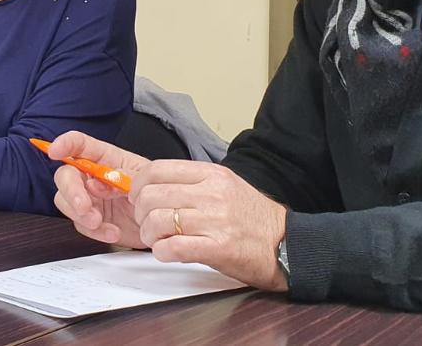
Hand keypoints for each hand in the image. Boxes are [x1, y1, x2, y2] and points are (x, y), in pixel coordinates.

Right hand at [49, 131, 150, 247]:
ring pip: (64, 200)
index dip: (65, 144)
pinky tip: (112, 232)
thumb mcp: (147, 180)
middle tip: (84, 207)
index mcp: (106, 158)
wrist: (164, 224)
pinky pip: (79, 224)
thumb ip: (124, 176)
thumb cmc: (156, 194)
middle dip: (71, 190)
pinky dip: (94, 231)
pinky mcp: (89, 219)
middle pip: (65, 174)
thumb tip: (101, 180)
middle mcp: (92, 175)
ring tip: (99, 221)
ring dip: (79, 213)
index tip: (55, 151)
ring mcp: (89, 198)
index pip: (80, 144)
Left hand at [132, 161, 289, 291]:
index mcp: (212, 174)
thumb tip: (153, 185)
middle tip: (146, 222)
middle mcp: (212, 193)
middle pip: (152, 195)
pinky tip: (166, 252)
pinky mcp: (218, 247)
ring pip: (158, 221)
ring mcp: (215, 220)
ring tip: (156, 240)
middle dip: (140, 213)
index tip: (136, 197)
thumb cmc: (252, 218)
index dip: (137, 184)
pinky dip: (162, 252)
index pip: (157, 169)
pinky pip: (173, 247)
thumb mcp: (225, 186)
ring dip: (149, 234)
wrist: (285, 244)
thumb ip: (192, 183)